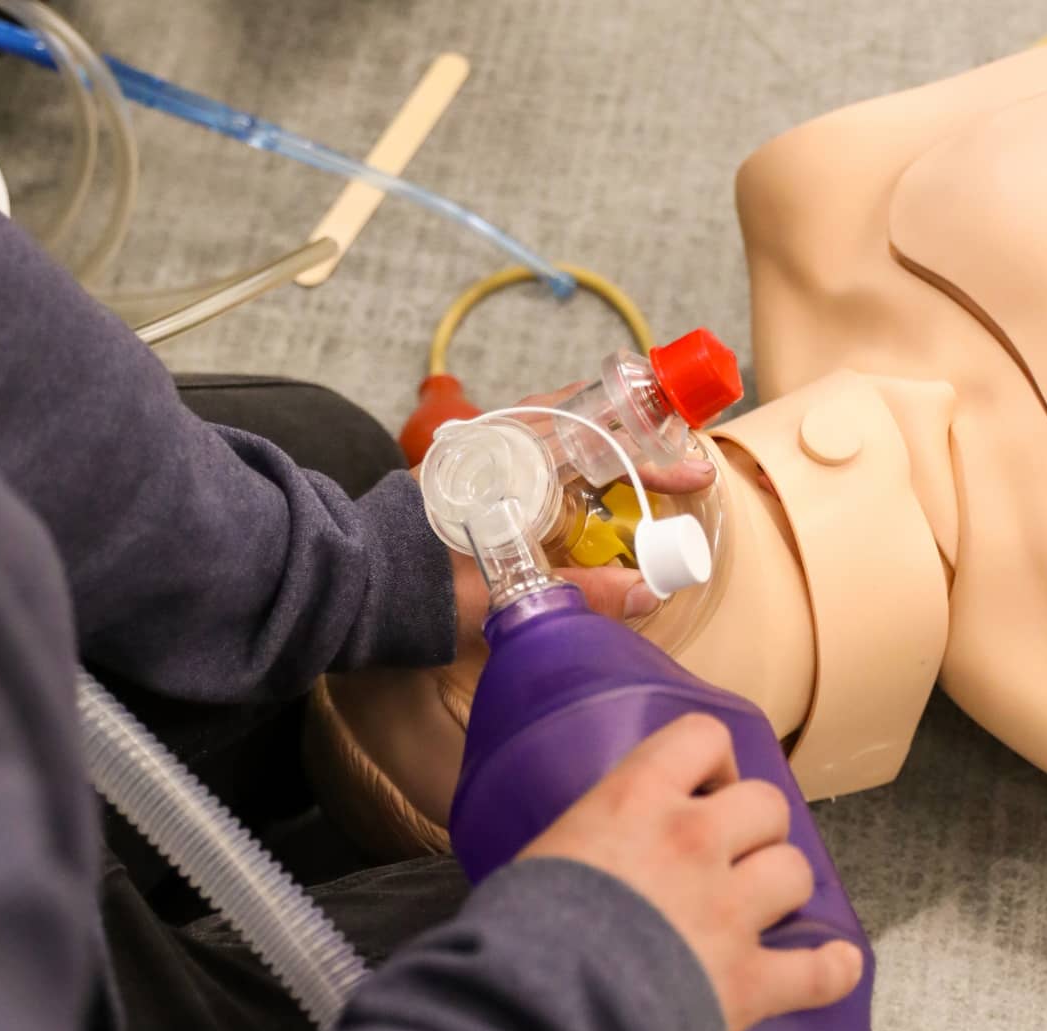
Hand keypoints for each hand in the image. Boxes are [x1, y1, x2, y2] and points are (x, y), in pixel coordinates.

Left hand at [448, 383, 717, 652]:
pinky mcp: (462, 473)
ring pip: (554, 428)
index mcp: (516, 463)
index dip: (652, 457)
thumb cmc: (426, 586)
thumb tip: (649, 593)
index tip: (691, 472)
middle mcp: (499, 445)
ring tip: (640, 458)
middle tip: (675, 458)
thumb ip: (583, 593)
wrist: (355, 582)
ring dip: (600, 441)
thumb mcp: (513, 594)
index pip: (599, 441)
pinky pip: (527, 446)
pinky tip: (582, 481)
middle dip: (633, 435)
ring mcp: (479, 455)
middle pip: (581, 421)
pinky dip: (566, 454)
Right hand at [519, 714, 864, 1030]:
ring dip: (781, 887)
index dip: (713, 760)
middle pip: (766, 803)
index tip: (704, 785)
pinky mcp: (748, 980)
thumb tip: (585, 857)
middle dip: (754, 826)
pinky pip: (818, 971)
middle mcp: (694, 841)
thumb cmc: (520, 932)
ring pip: (796, 872)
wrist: (540, 1009)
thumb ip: (586, 839)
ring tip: (760, 906)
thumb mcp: (542, 854)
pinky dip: (829, 971)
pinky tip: (833, 966)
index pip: (703, 737)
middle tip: (730, 853)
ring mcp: (729, 911)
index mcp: (637, 800)